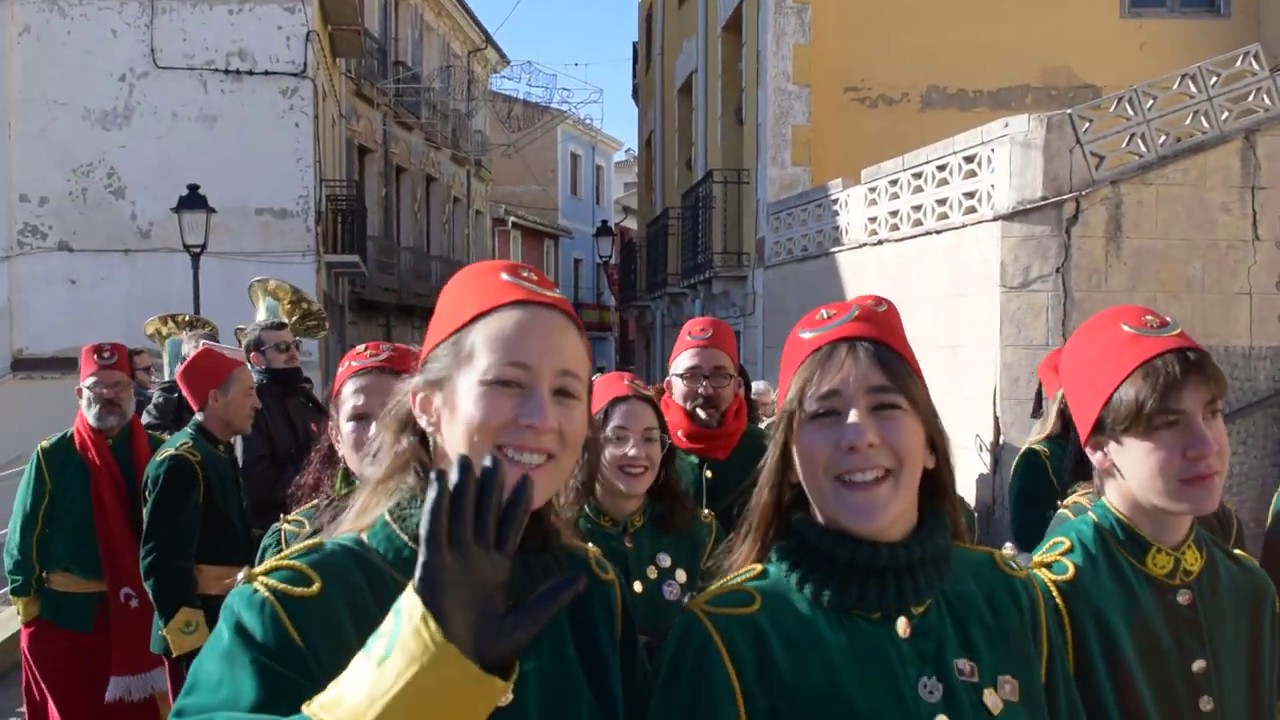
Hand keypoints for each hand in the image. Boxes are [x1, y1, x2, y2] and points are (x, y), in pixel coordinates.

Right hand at [412, 454, 585, 676]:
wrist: (458, 664)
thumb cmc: (491, 647)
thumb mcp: (529, 620)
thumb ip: (551, 598)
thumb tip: (582, 580)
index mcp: (497, 567)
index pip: (509, 526)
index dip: (516, 502)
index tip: (526, 478)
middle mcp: (475, 557)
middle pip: (482, 512)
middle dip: (487, 486)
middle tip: (493, 456)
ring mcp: (453, 557)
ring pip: (458, 513)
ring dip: (461, 487)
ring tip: (464, 458)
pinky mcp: (432, 563)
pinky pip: (435, 527)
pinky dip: (436, 503)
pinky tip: (439, 480)